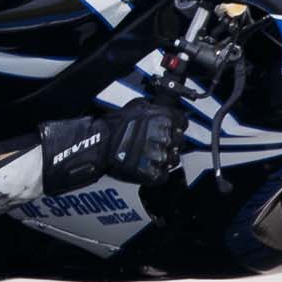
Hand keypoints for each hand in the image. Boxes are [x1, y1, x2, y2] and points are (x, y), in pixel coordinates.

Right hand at [41, 100, 186, 192]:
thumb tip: (157, 108)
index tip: (170, 127)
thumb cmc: (113, 126)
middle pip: (179, 141)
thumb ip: (151, 108)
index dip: (175, 125)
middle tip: (156, 143)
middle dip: (170, 141)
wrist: (99, 146)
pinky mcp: (154, 174)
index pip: (182, 122)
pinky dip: (157, 172)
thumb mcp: (135, 107)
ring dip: (164, 157)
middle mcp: (166, 137)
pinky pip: (164, 174)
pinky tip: (147, 166)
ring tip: (150, 156)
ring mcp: (161, 157)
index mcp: (164, 119)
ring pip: (173, 159)